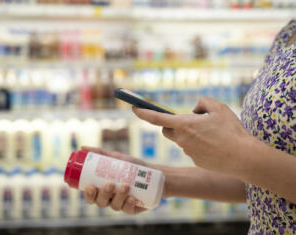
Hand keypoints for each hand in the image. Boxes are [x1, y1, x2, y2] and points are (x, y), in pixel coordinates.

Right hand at [80, 146, 146, 214]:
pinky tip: (132, 198)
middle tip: (110, 184)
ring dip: (119, 196)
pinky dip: (130, 205)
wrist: (153, 172)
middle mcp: (111, 199)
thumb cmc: (132, 166)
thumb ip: (101, 153)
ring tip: (125, 185)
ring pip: (116, 205)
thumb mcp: (117, 158)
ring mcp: (122, 204)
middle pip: (101, 203)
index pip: (91, 196)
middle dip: (104, 195)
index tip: (90, 187)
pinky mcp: (134, 208)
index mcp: (103, 190)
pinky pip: (129, 210)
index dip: (88, 195)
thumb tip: (82, 147)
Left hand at [132, 97, 251, 175]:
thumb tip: (193, 111)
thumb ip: (202, 103)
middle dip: (170, 124)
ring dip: (189, 134)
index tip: (133, 107)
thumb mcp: (219, 107)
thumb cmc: (231, 131)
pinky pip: (192, 150)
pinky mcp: (196, 161)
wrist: (243, 157)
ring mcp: (188, 152)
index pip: (157, 118)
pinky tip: (215, 145)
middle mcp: (182, 139)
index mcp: (184, 124)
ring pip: (181, 140)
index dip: (143, 112)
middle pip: (167, 130)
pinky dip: (198, 145)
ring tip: (211, 133)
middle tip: (187, 121)